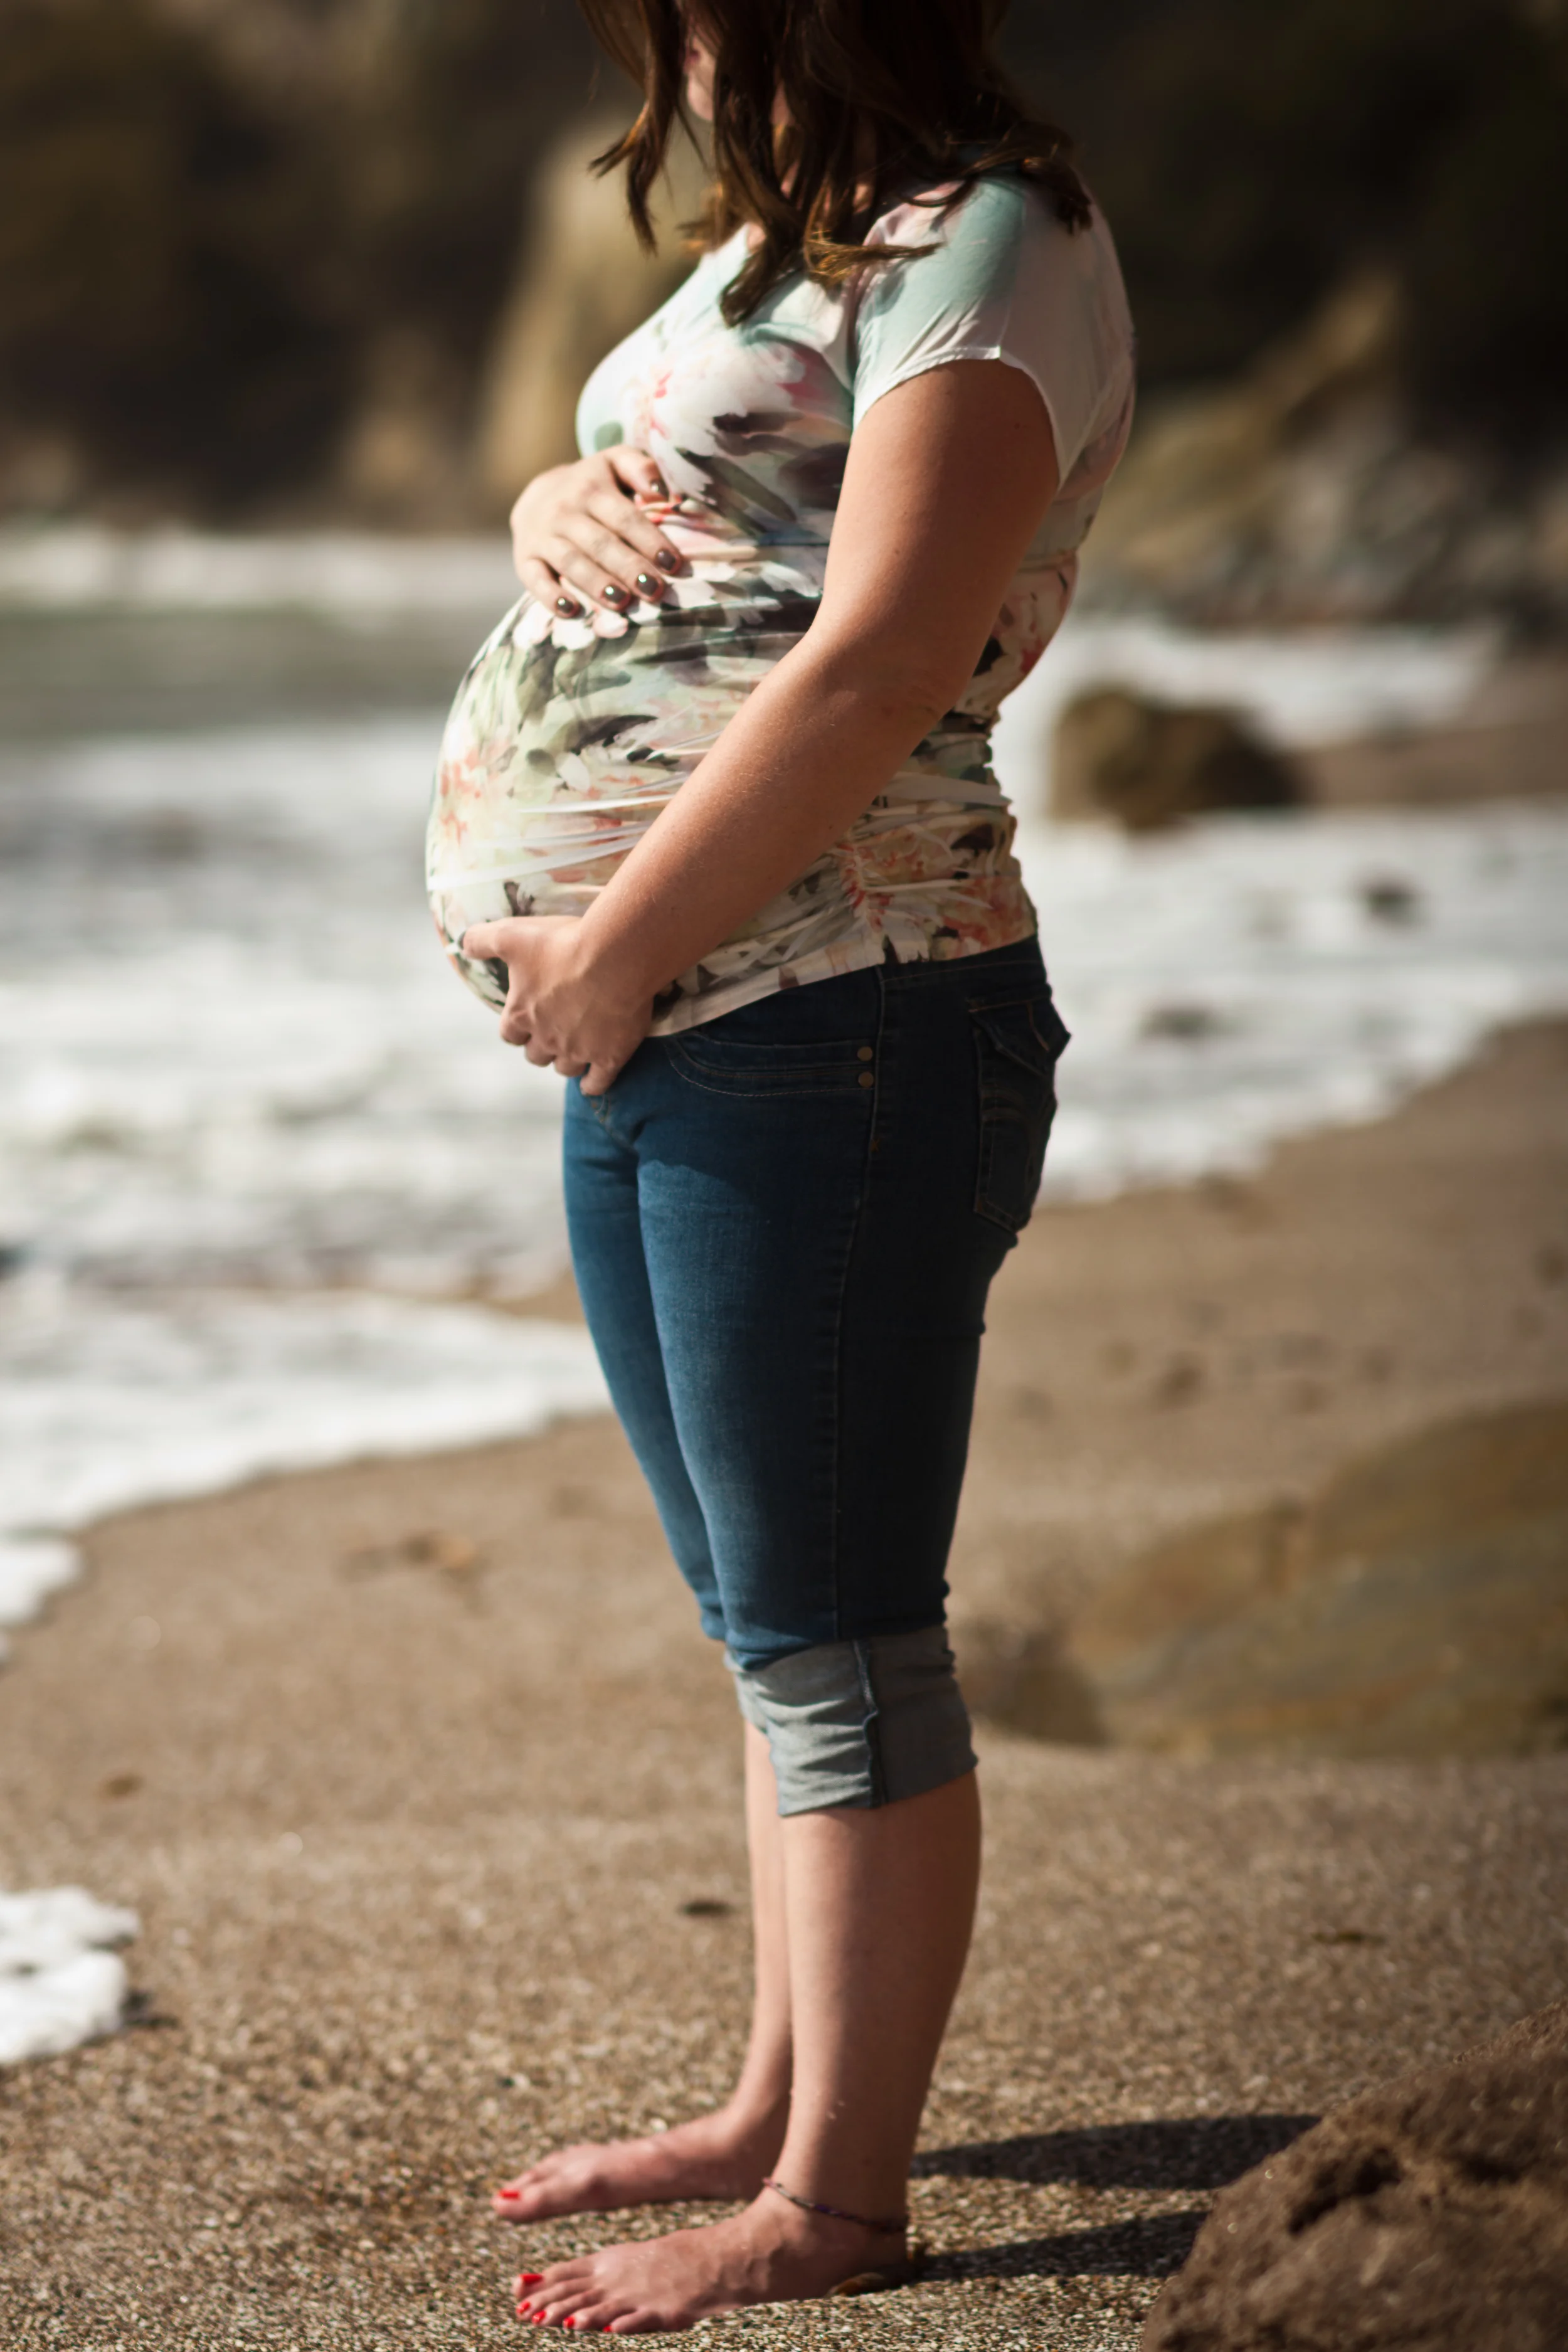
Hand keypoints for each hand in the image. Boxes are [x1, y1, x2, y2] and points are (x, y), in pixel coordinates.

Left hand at [460, 915, 652, 1096]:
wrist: (614, 954)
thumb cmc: (561, 943)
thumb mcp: (511, 935)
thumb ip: (481, 940)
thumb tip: (462, 946)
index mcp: (521, 1014)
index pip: (509, 1035)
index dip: (516, 1029)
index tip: (525, 1022)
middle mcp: (546, 1038)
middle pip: (536, 1056)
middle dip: (541, 1046)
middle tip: (553, 1033)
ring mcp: (579, 1050)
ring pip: (565, 1069)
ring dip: (566, 1062)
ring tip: (576, 1051)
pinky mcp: (610, 1055)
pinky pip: (598, 1082)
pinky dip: (593, 1084)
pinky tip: (592, 1081)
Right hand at [510, 446, 684, 620]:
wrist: (538, 496)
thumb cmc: (592, 485)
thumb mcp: (615, 464)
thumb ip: (641, 468)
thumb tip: (666, 493)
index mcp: (592, 487)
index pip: (624, 517)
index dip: (649, 540)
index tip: (673, 563)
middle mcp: (565, 511)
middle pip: (600, 543)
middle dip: (628, 567)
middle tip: (654, 589)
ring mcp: (543, 536)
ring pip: (571, 562)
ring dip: (596, 584)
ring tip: (622, 602)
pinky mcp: (525, 558)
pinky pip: (535, 578)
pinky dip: (550, 595)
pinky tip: (570, 610)